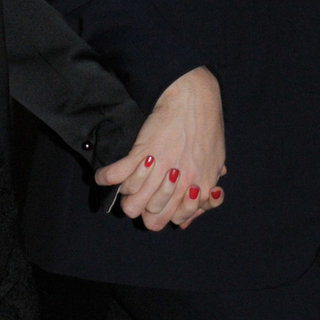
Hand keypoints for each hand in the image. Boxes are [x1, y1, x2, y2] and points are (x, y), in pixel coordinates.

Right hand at [95, 66, 225, 230]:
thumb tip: (196, 210)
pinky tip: (104, 174)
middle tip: (142, 191)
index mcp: (199, 189)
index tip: (157, 201)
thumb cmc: (208, 128)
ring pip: (132, 205)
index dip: (162, 213)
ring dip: (127, 194)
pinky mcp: (143, 153)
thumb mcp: (215, 162)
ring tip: (128, 180)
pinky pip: (116, 177)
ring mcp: (160, 171)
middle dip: (145, 208)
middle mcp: (179, 185)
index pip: (172, 221)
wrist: (194, 98)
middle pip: (150, 219)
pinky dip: (106, 177)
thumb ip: (207, 188)